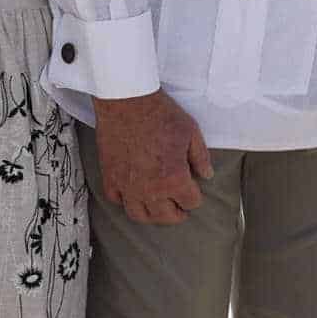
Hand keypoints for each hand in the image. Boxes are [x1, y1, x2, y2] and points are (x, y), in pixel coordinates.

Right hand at [96, 90, 212, 225]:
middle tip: (180, 207)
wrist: (126, 100)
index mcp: (173, 179)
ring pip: (140, 215)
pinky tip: (133, 194)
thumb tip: (206, 175)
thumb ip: (200, 157)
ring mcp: (127, 186)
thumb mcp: (190, 132)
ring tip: (158, 207)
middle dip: (177, 213)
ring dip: (152, 215)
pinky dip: (126, 201)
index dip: (195, 196)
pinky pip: (116, 200)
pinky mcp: (110, 177)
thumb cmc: (160, 114)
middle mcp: (150, 189)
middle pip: (166, 216)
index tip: (194, 190)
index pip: (191, 202)